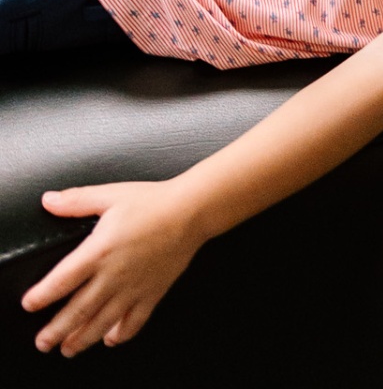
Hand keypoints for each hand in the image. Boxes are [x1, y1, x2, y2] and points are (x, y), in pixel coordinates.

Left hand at [23, 182, 203, 355]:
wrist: (191, 210)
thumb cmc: (153, 201)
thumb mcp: (110, 195)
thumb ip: (77, 200)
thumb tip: (50, 201)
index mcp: (100, 250)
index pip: (62, 280)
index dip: (42, 295)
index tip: (29, 305)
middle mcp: (114, 274)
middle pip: (78, 310)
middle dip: (57, 330)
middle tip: (43, 342)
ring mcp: (133, 288)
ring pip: (103, 322)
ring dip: (82, 338)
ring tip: (69, 349)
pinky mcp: (152, 293)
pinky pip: (134, 321)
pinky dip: (121, 335)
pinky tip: (111, 339)